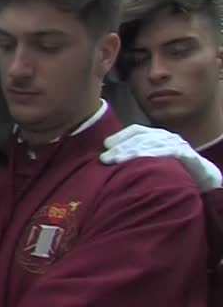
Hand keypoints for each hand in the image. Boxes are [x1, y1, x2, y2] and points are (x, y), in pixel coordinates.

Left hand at [101, 124, 221, 192]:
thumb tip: (106, 159)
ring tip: (118, 160)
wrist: (202, 176)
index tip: (104, 145)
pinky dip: (155, 154)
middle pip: (140, 138)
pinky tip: (142, 160)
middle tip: (105, 158)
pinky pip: (169, 151)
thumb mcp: (150, 160)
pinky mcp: (187, 153)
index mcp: (155, 135)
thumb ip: (133, 157)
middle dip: (121, 147)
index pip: (135, 130)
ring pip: (152, 144)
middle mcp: (164, 135)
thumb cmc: (171, 169)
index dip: (120, 136)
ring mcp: (176, 143)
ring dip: (133, 151)